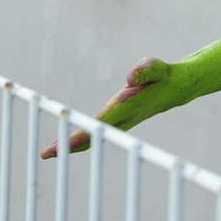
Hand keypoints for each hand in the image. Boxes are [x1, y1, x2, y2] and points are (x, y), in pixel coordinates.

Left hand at [40, 57, 190, 157]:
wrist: (176, 88)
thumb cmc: (163, 75)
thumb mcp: (156, 67)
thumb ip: (144, 70)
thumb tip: (130, 77)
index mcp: (127, 107)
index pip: (100, 123)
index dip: (82, 133)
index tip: (65, 142)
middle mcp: (121, 119)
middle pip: (92, 137)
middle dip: (68, 146)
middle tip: (45, 153)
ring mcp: (120, 123)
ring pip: (93, 138)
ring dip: (71, 145)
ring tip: (49, 151)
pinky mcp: (119, 121)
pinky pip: (96, 133)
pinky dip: (80, 139)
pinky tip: (66, 142)